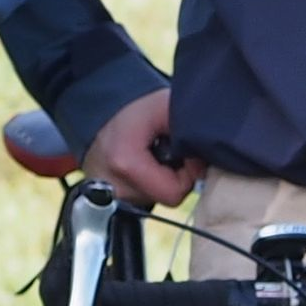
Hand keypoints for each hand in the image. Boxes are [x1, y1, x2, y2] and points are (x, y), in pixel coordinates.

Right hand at [82, 90, 203, 207]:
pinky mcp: (102, 198)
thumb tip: (206, 164)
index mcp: (124, 162)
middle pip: (164, 197)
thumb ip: (191, 131)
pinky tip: (140, 166)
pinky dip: (145, 183)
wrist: (98, 112)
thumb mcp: (166, 107)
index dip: (186, 173)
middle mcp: (112, 184)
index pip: (175, 192)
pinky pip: (138, 198)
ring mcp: (105, 194)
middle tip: (165, 152)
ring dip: (158, 179)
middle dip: (172, 176)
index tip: (180, 152)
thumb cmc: (135, 111)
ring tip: (150, 156)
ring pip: (153, 198)